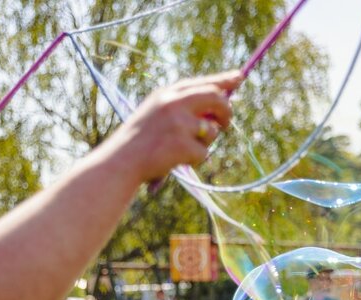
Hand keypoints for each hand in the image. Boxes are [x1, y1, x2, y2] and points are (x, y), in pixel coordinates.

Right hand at [103, 71, 242, 183]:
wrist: (121, 161)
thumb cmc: (141, 141)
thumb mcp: (157, 114)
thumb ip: (184, 107)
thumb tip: (217, 109)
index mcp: (167, 94)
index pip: (202, 82)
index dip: (224, 80)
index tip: (239, 77)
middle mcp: (174, 103)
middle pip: (216, 98)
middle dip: (226, 111)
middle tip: (226, 124)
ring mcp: (179, 123)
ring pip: (212, 131)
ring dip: (204, 143)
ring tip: (179, 149)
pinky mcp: (182, 144)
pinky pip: (204, 153)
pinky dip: (194, 159)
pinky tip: (175, 160)